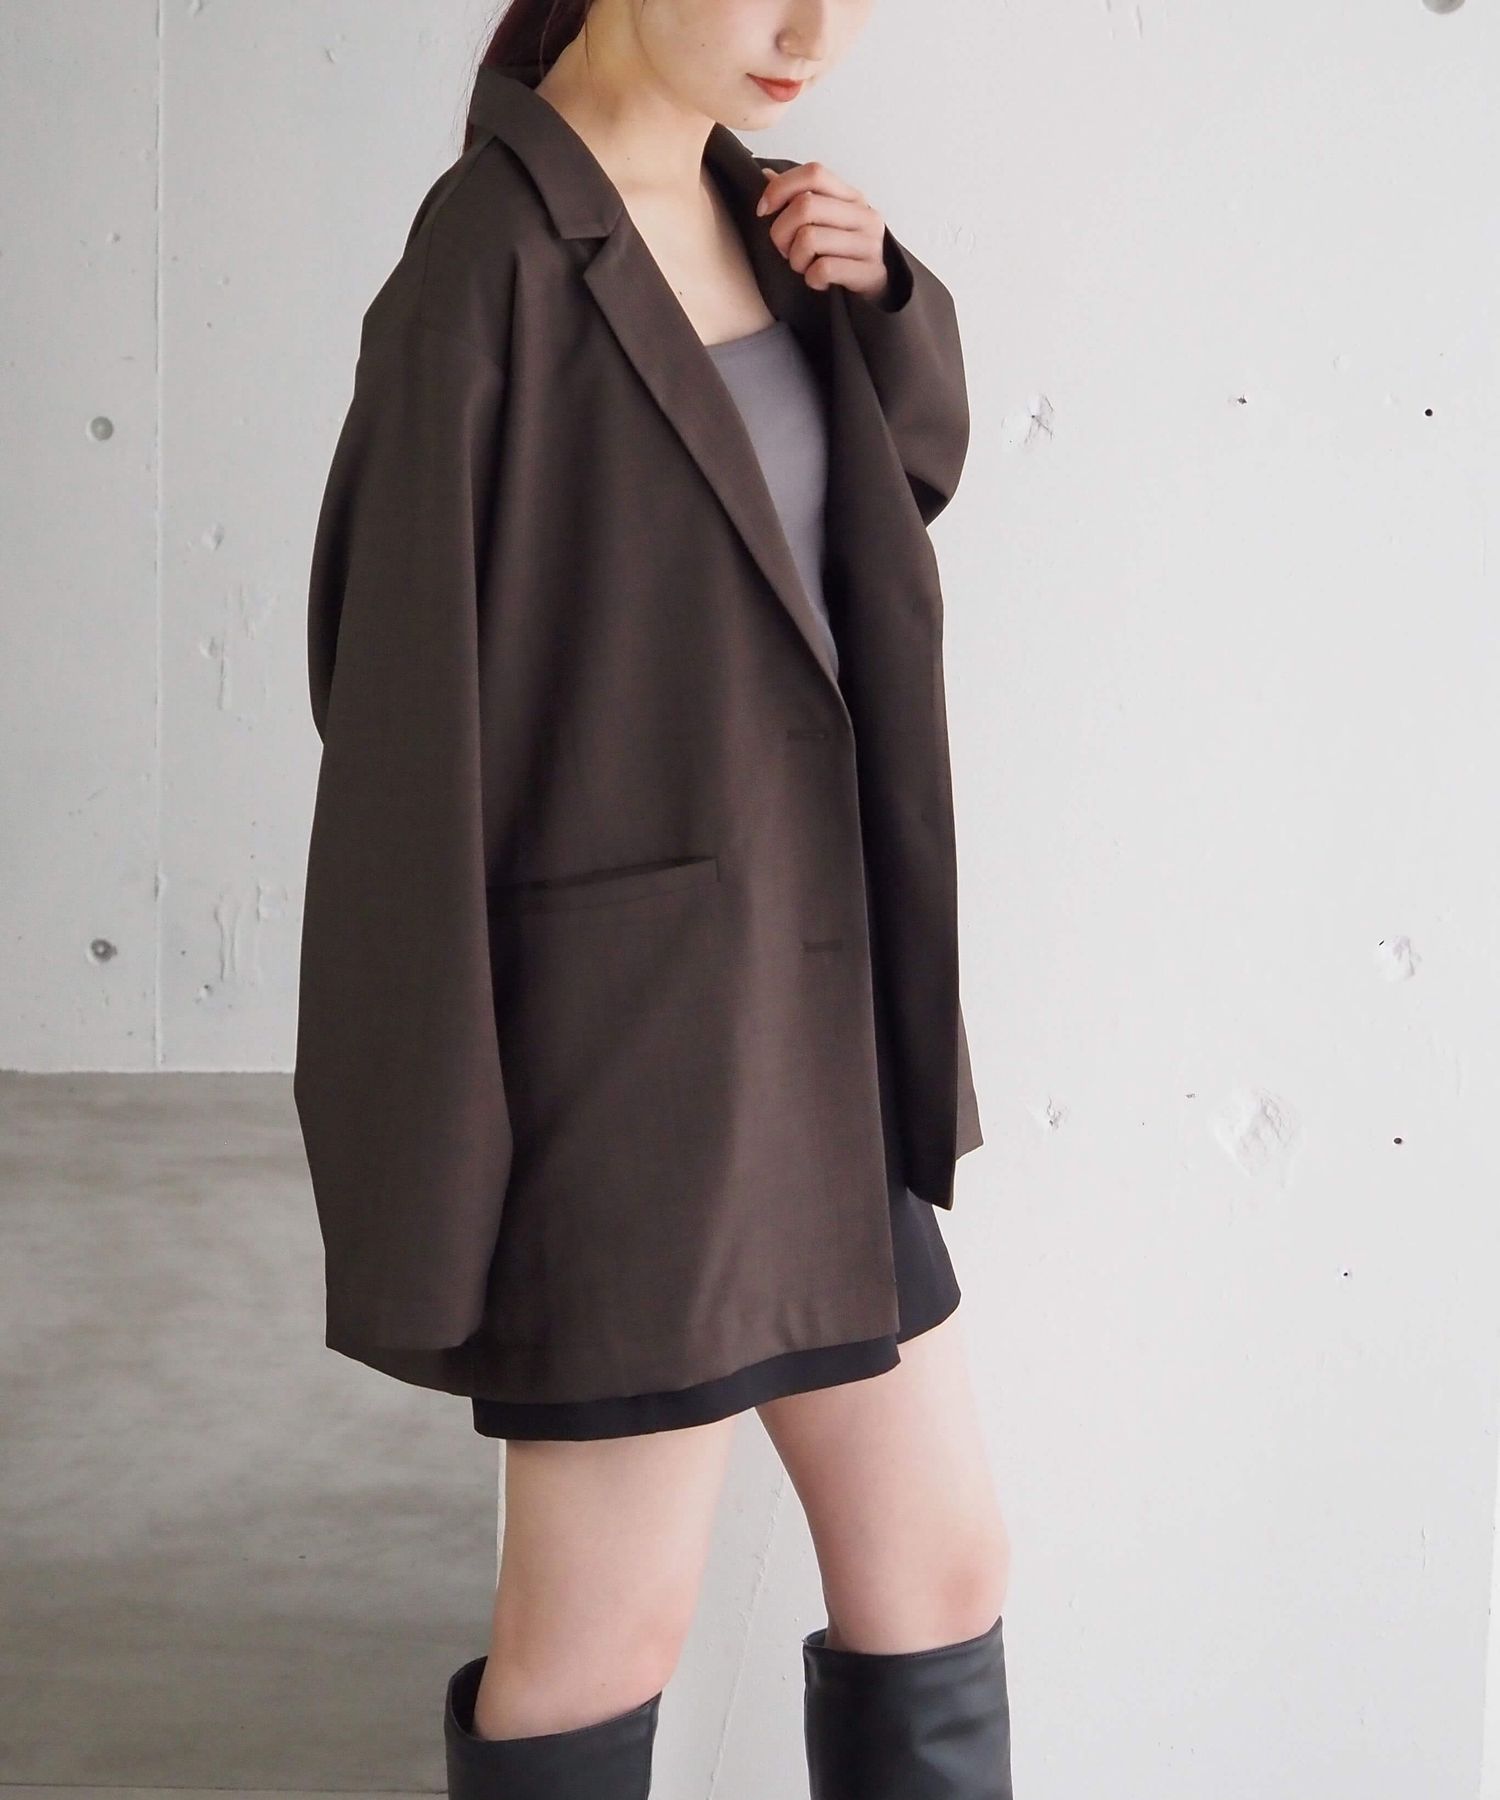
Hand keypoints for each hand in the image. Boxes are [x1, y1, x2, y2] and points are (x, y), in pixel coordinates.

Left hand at [754, 162, 890, 302]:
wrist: (877, 289)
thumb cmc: (842, 253)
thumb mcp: (825, 220)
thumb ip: (799, 196)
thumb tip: (767, 175)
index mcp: (851, 196)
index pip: (813, 173)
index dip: (780, 188)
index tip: (763, 210)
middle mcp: (864, 214)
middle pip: (805, 205)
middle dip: (781, 232)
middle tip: (784, 249)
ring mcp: (869, 243)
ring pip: (809, 239)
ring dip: (795, 259)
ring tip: (804, 266)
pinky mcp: (869, 271)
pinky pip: (823, 269)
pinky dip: (812, 279)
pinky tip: (818, 281)